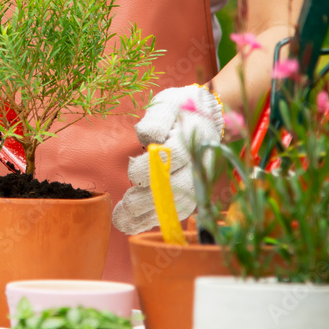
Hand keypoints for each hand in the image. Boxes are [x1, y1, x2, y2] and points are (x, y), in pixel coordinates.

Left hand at [112, 85, 223, 234]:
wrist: (206, 117)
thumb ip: (157, 119)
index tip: (132, 171)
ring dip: (148, 215)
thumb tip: (147, 136)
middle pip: (177, 187)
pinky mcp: (191, 192)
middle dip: (149, 199)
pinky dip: (153, 219)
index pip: (175, 156)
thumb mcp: (168, 104)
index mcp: (192, 138)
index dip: (153, 166)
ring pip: (176, 204)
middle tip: (125, 205)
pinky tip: (132, 224)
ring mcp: (197, 180)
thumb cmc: (181, 109)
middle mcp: (198, 163)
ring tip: (122, 221)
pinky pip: (174, 210)